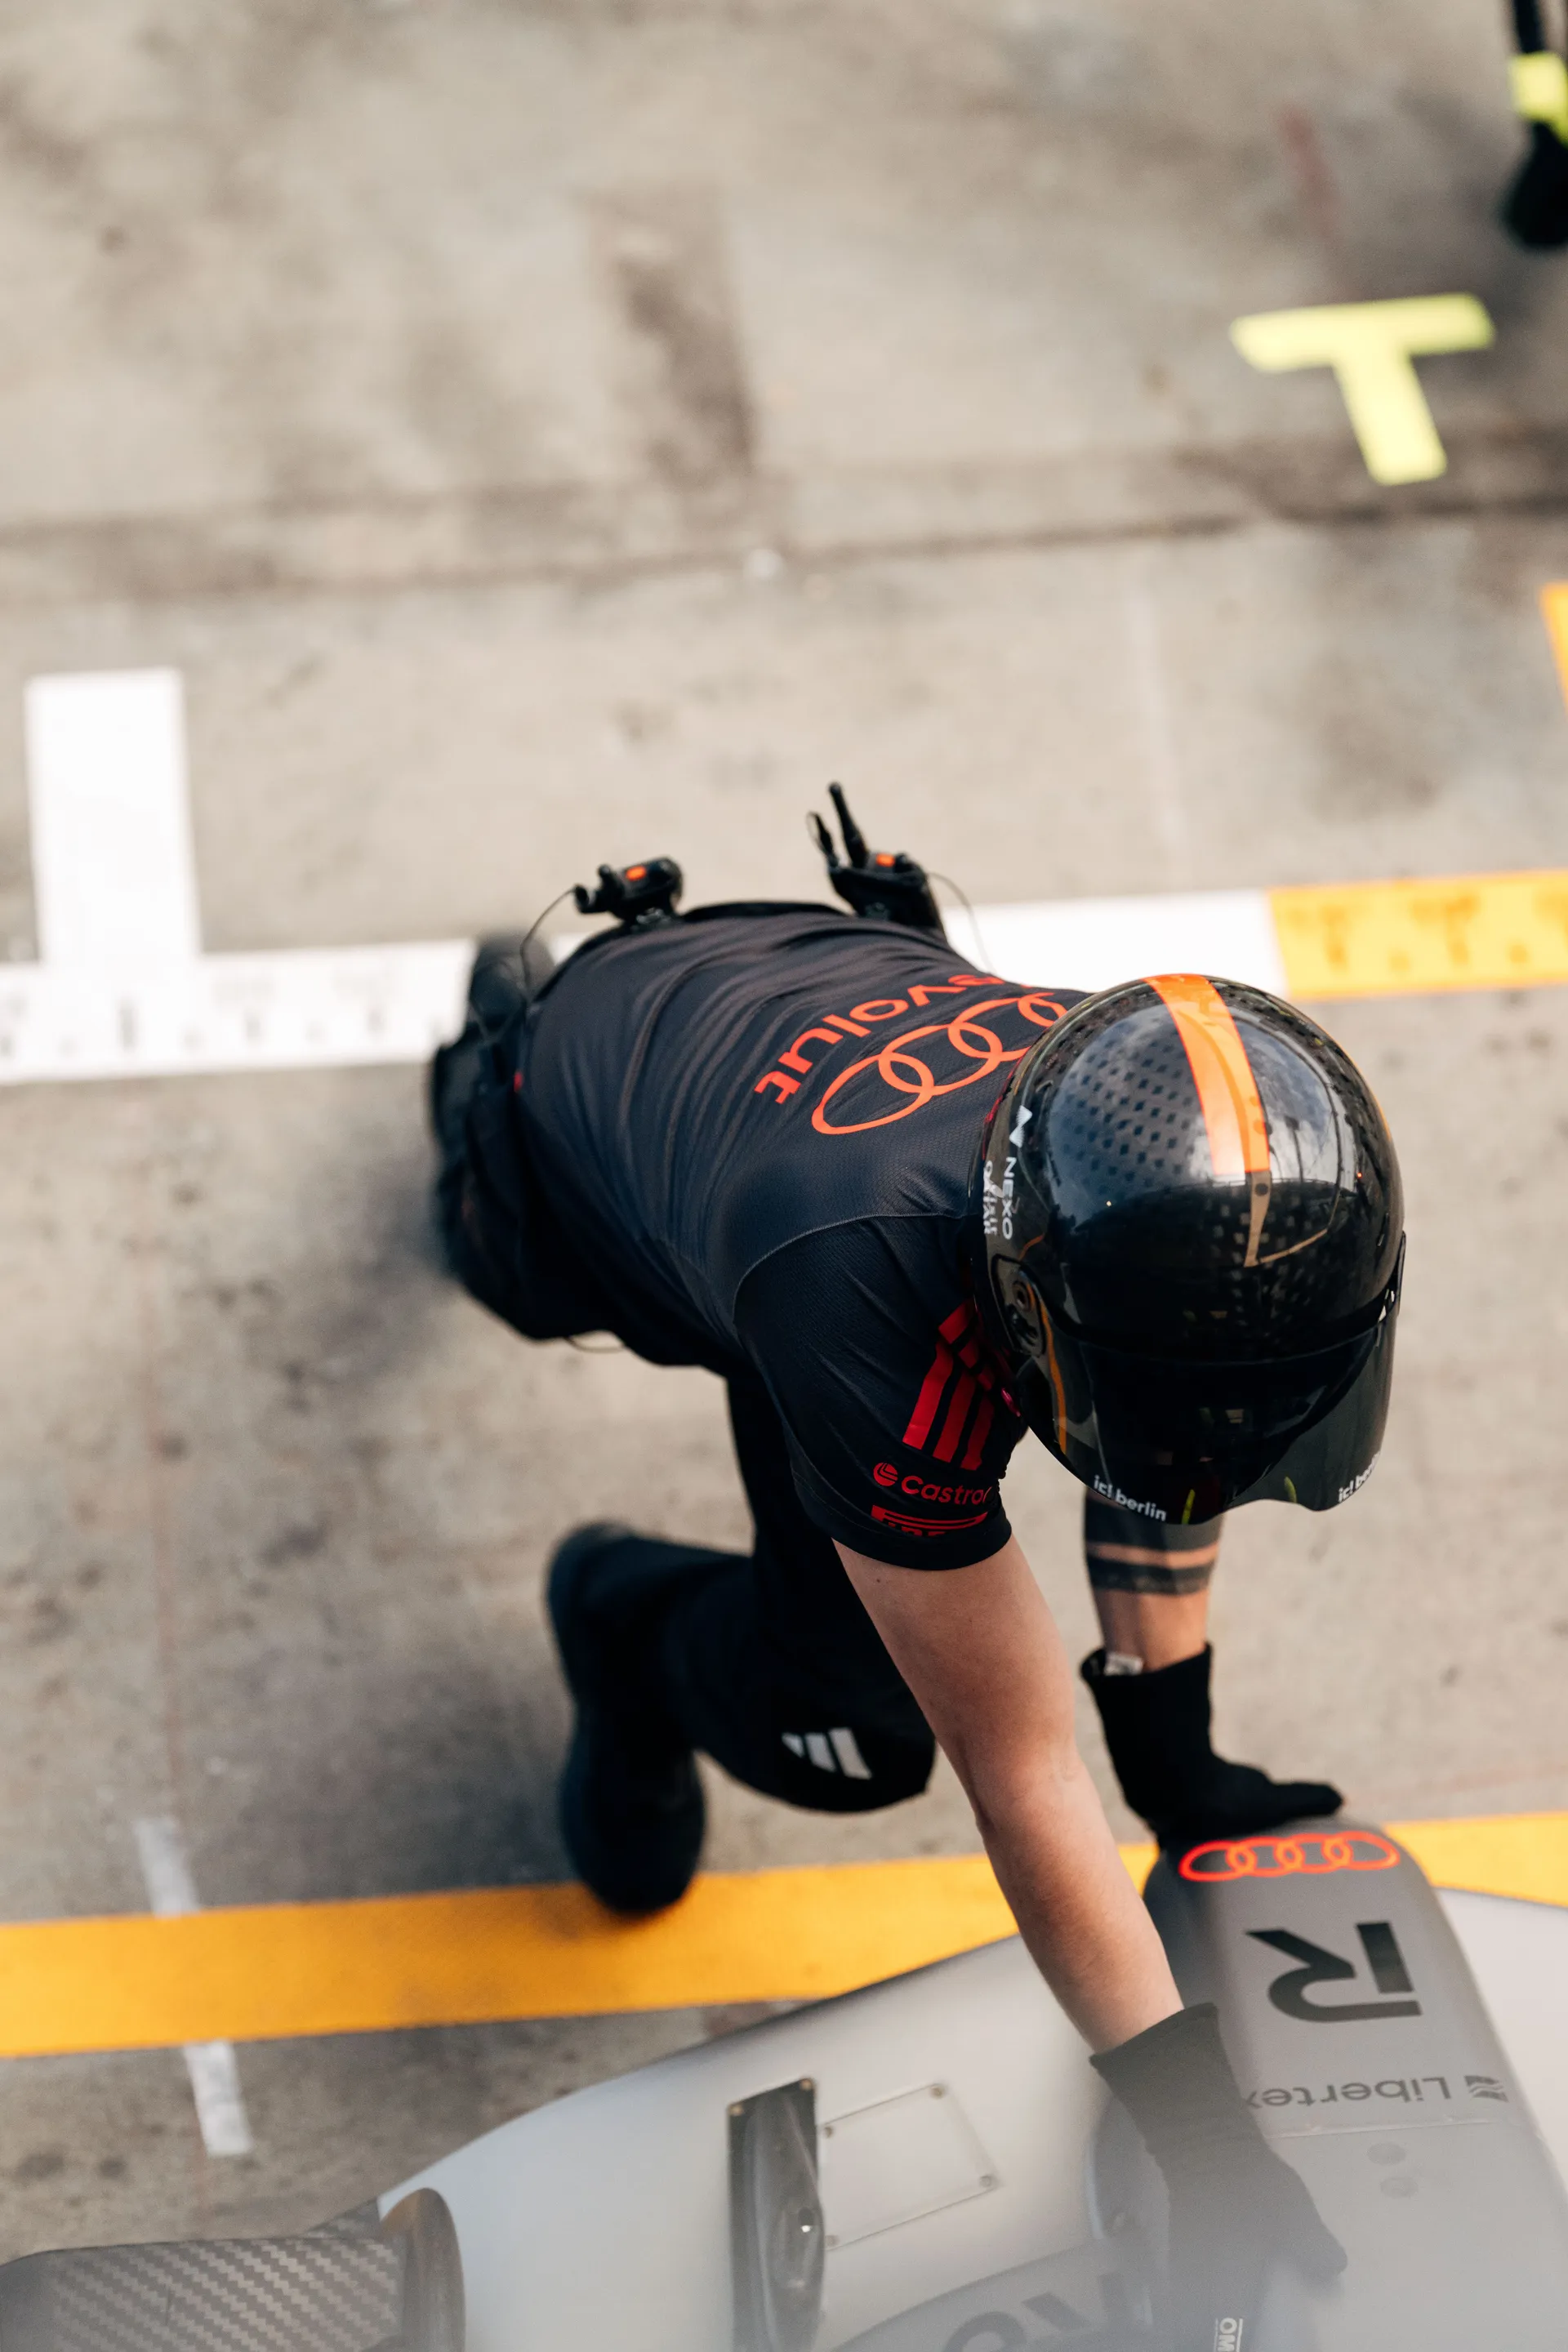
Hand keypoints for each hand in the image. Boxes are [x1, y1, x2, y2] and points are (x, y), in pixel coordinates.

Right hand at [1090, 2003, 1344, 2351]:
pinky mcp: (1184, 2238)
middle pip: (1197, 2325)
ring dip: (1205, 2317)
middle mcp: (1203, 2278)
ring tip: (1228, 2320)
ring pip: (1190, 2305)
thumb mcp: (1293, 2213)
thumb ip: (1314, 2248)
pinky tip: (1218, 2285)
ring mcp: (1188, 2258)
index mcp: (1231, 2283)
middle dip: (1211, 2333)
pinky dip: (1199, 2295)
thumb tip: (1332, 2269)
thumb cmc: (1247, 2179)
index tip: (1244, 2345)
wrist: (1202, 2138)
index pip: (1227, 2336)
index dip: (1232, 2343)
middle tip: (1237, 2335)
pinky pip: (1187, 2282)